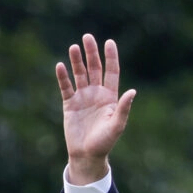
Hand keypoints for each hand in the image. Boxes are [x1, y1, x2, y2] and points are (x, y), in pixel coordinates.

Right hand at [55, 34, 135, 184]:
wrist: (87, 155)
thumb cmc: (105, 142)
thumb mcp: (117, 125)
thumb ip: (124, 108)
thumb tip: (133, 91)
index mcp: (110, 97)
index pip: (111, 72)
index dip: (110, 57)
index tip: (109, 42)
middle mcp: (96, 94)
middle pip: (94, 69)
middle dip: (91, 53)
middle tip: (88, 37)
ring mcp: (82, 98)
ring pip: (79, 75)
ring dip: (76, 61)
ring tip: (74, 47)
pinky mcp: (69, 104)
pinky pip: (66, 87)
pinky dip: (63, 77)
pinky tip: (60, 65)